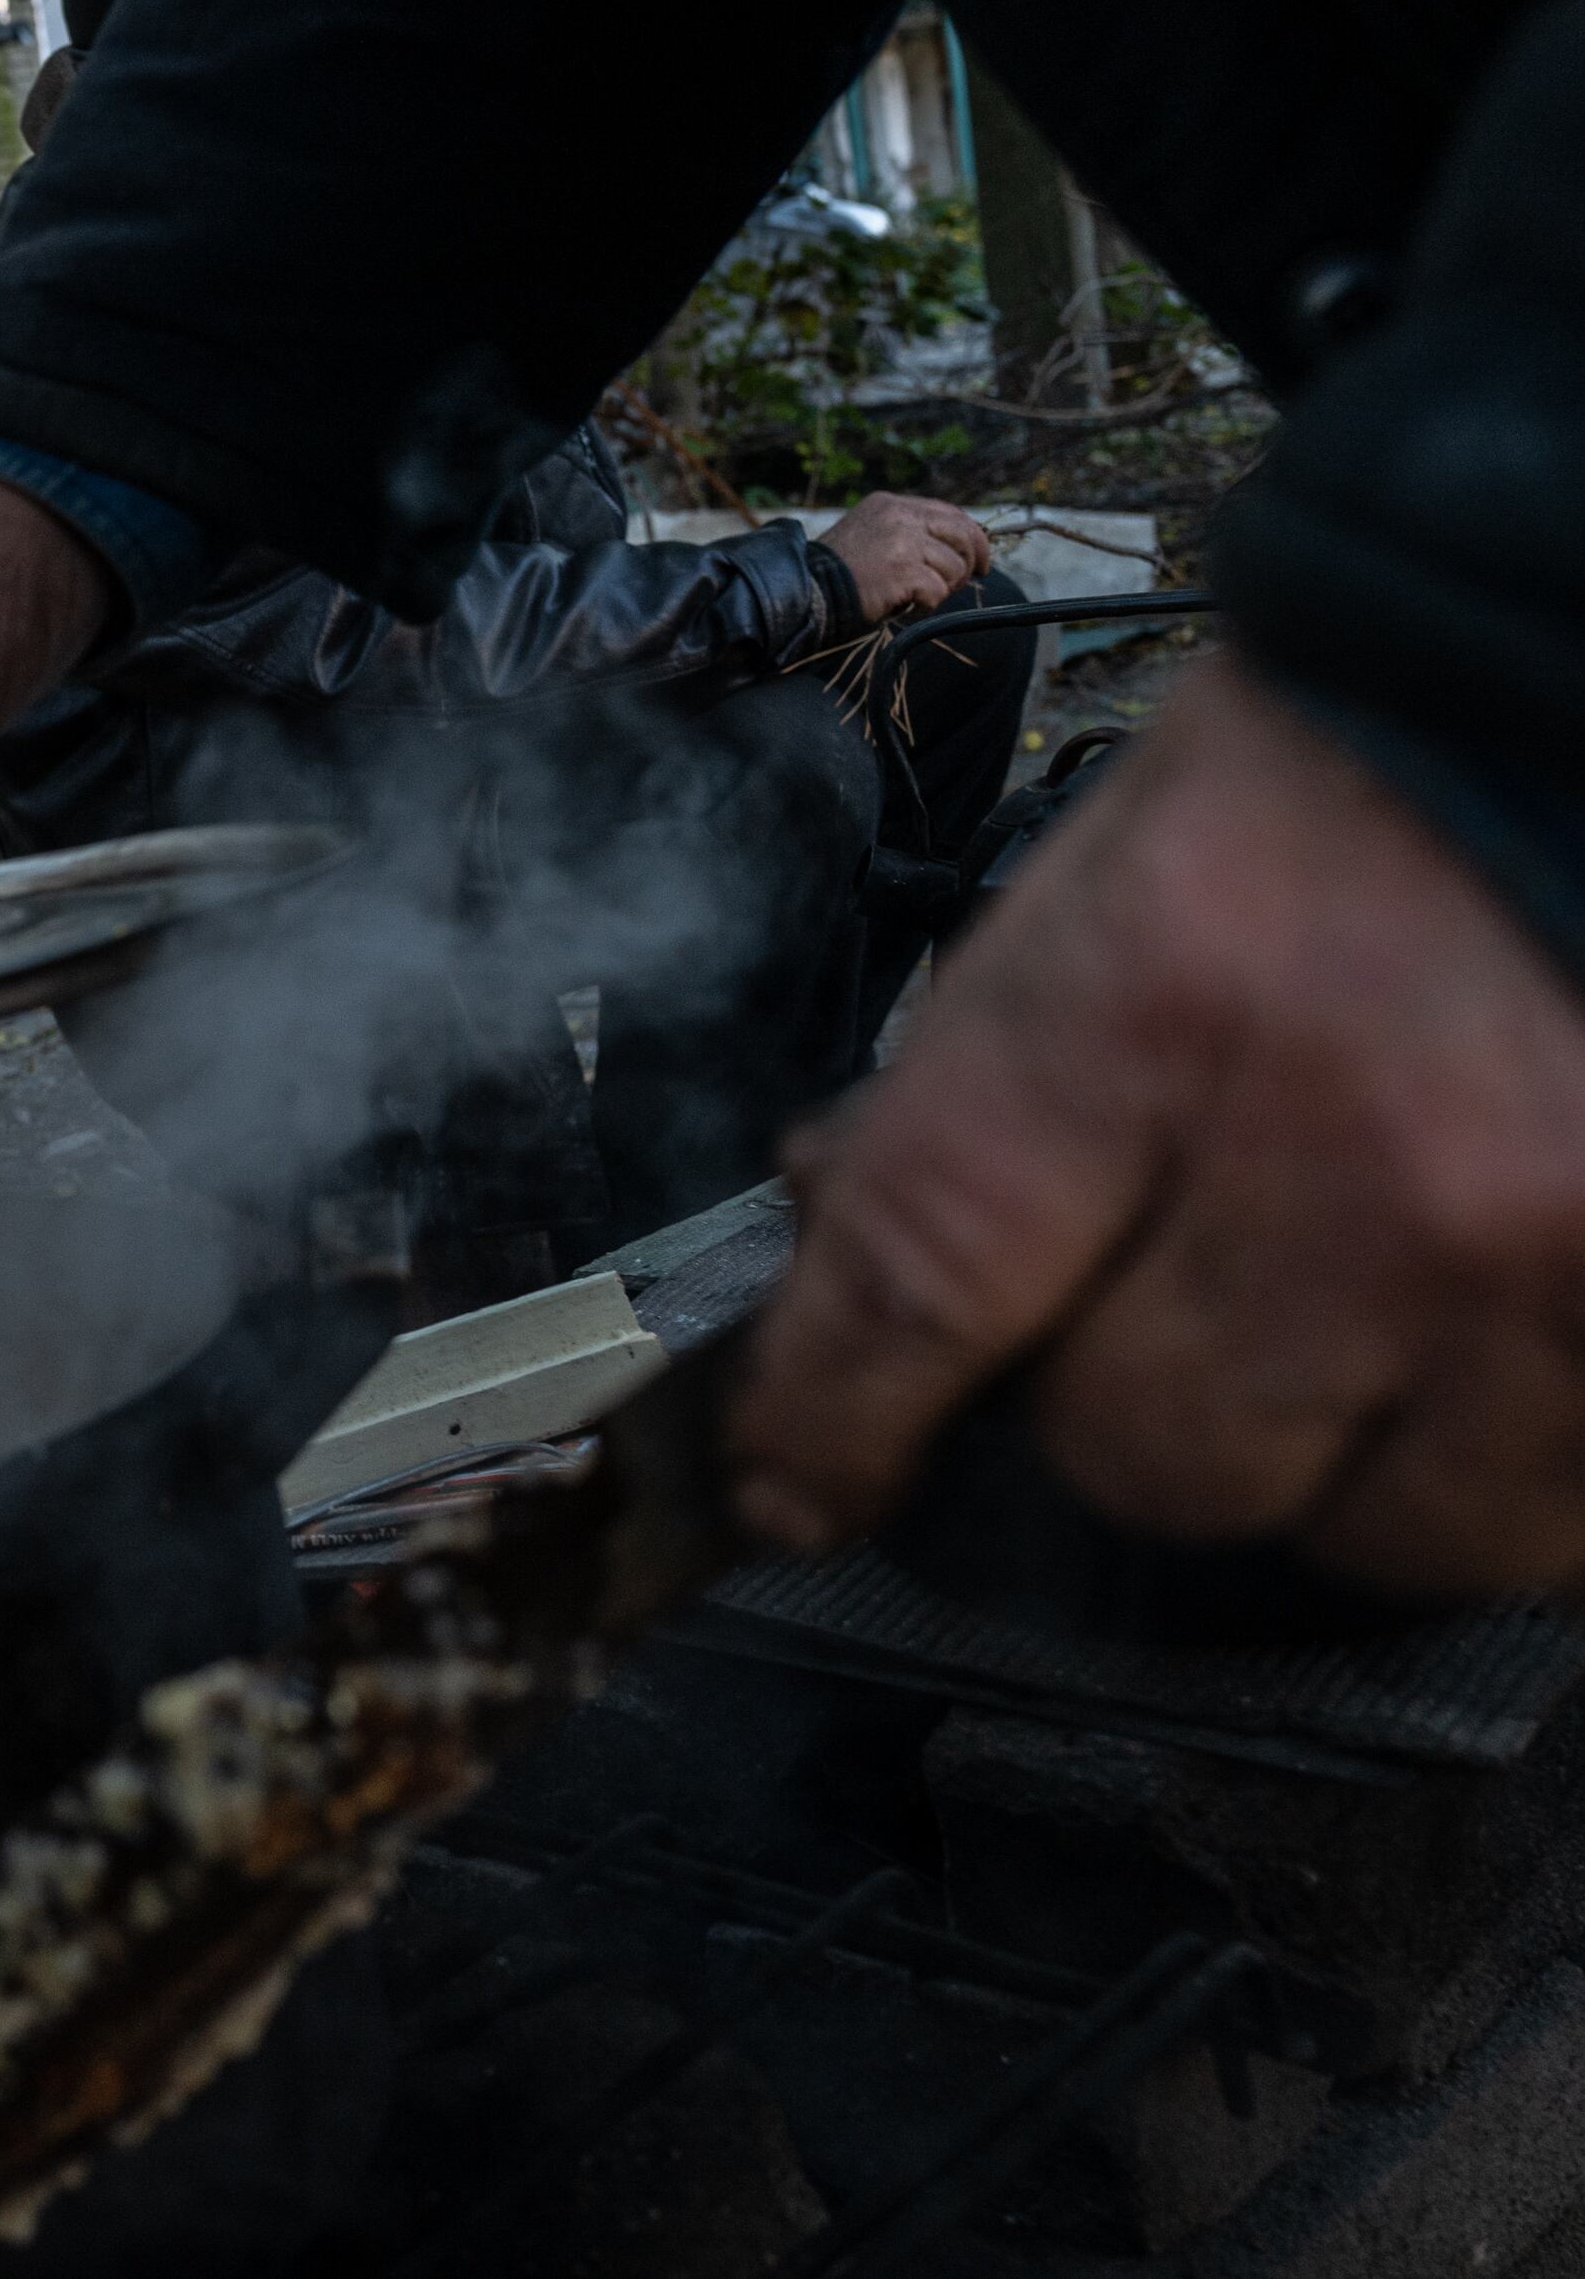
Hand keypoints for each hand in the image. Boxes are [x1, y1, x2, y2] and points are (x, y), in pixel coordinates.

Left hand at [735, 655, 1584, 1598]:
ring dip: (1330, 1453)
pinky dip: (1497, 1465)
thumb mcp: (1121, 860)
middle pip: (1134, 1448)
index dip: (830, 1413)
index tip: (793, 1483)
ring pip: (1348, 1527)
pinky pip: (1534, 1525)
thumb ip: (991, 1061)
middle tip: (1177, 1288)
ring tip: (1369, 1297)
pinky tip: (1493, 1338)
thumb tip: (846, 1230)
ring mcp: (1543, 1260)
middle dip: (1122, 1397)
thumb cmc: (1370, 776)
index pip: (922, 1273)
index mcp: (1167, 987)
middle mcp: (1359, 1148)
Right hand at [812, 493, 992, 629]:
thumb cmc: (839, 571)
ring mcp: (902, 543)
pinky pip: (937, 592)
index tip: (981, 560)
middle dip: (971, 562)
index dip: (973, 537)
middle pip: (963, 534)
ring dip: (942, 589)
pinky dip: (927, 606)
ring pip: (953, 568)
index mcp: (891, 504)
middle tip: (965, 582)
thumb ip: (908, 533)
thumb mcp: (871, 534)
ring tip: (916, 598)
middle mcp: (899, 517)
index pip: (950, 513)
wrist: (807, 590)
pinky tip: (908, 608)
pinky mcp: (903, 571)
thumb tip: (957, 550)